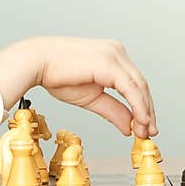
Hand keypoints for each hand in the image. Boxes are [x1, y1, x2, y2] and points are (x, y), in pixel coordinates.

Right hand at [0, 37, 157, 138]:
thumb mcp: (91, 98)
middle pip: (141, 85)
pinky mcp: (110, 62)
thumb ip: (112, 110)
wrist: (36, 63)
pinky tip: (139, 121)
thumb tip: (128, 127)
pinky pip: (130, 88)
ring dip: (145, 112)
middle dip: (147, 111)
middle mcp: (117, 52)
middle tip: (148, 133)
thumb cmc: (56, 75)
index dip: (142, 106)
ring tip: (144, 132)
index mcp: (112, 56)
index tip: (144, 126)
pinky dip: (138, 106)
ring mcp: (114, 55)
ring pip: (139, 86)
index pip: (135, 83)